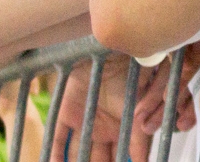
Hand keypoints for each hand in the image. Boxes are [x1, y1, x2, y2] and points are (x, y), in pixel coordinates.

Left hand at [51, 58, 174, 161]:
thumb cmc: (133, 69)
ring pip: (81, 151)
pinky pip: (59, 137)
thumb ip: (143, 135)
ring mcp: (87, 120)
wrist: (111, 48)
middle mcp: (108, 126)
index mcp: (128, 125)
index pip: (128, 153)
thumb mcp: (145, 104)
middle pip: (102, 157)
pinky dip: (55, 153)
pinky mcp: (68, 113)